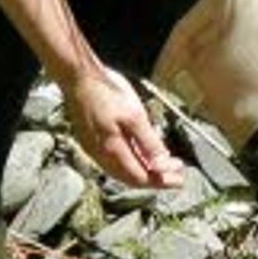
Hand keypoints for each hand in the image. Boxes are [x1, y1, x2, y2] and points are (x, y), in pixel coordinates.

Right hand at [60, 62, 186, 188]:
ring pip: (121, 170)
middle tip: (175, 174)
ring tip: (161, 165)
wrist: (78, 76)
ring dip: (143, 170)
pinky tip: (140, 153)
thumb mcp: (135, 117)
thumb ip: (149, 143)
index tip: (179, 180)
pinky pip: (113, 160)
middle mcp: (100, 155)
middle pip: (131, 177)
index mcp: (112, 151)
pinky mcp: (90, 140)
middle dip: (154, 178)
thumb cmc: (106, 92)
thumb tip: (162, 166)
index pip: (140, 178)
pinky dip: (130, 161)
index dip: (161, 182)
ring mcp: (93, 148)